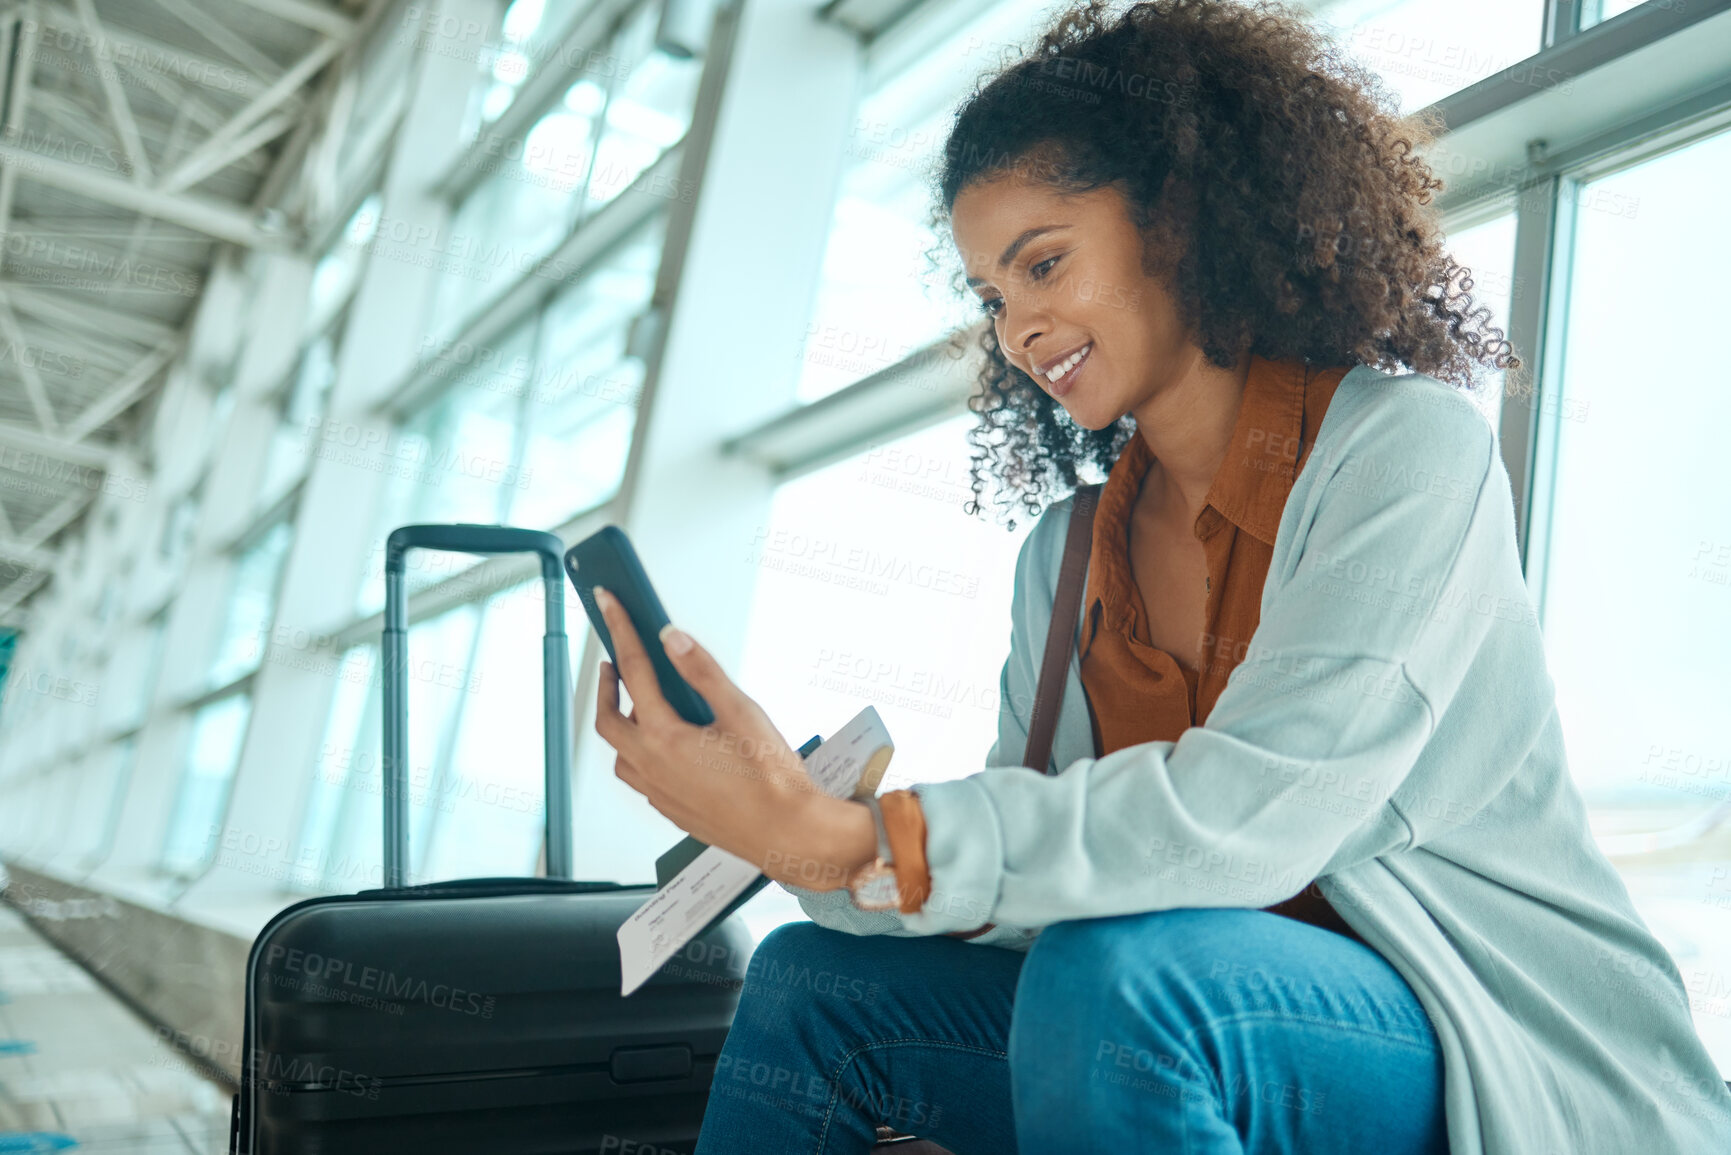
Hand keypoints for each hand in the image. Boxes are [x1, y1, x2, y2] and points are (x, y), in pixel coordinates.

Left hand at [590, 587, 857, 884]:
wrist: (789, 835)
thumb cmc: (773, 781)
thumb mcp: (742, 712)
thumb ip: (703, 672)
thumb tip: (673, 639)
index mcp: (665, 739)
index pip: (634, 671)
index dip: (620, 631)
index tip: (608, 603)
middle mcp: (653, 768)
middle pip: (608, 720)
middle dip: (606, 686)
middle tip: (613, 662)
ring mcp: (659, 793)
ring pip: (621, 754)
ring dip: (621, 724)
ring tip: (640, 704)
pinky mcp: (672, 810)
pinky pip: (640, 776)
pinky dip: (639, 752)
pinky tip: (666, 744)